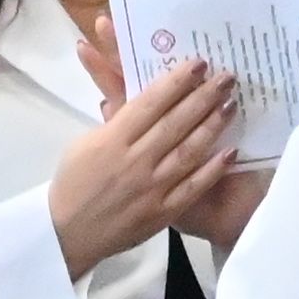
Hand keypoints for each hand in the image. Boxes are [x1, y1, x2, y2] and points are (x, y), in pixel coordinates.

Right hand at [48, 55, 245, 269]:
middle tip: (226, 78)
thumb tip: (136, 96)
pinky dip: (213, 170)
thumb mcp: (84, 143)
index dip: (176, 81)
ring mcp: (150, 187)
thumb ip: (113, 121)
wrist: (67, 234)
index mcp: (111, 140)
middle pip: (175, 122)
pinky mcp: (161, 212)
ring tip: (231, 104)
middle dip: (203, 96)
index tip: (198, 64)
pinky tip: (231, 151)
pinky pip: (192, 187)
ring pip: (188, 151)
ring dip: (212, 126)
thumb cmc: (72, 183)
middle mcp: (134, 160)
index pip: (149, 103)